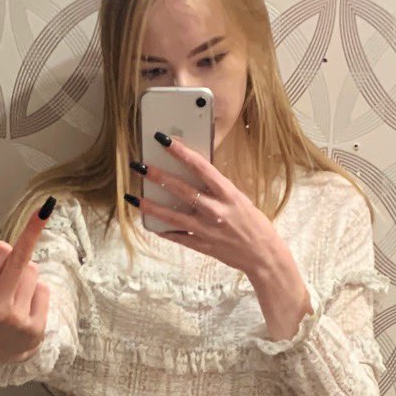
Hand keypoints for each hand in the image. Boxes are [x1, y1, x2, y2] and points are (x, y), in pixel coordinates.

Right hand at [0, 201, 52, 363]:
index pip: (0, 252)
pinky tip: (28, 307)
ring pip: (32, 271)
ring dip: (27, 276)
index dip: (10, 243)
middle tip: (11, 274)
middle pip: (18, 258)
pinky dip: (38, 293)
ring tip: (17, 294)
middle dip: (19, 255)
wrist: (2, 346)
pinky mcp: (35, 327)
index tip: (45, 208)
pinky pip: (43, 289)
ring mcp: (15, 318)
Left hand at [138, 139, 311, 337]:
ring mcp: (207, 230)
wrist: (264, 255)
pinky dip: (163, 230)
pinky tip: (149, 223)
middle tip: (138, 166)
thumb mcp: (239, 199)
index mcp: (228, 193)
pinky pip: (178, 237)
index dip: (181, 152)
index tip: (164, 140)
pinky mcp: (202, 246)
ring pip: (172, 216)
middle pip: (181, 190)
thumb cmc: (254, 223)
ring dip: (150, 206)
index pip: (200, 166)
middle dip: (157, 176)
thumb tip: (193, 175)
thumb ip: (217, 189)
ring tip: (132, 198)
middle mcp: (215, 210)